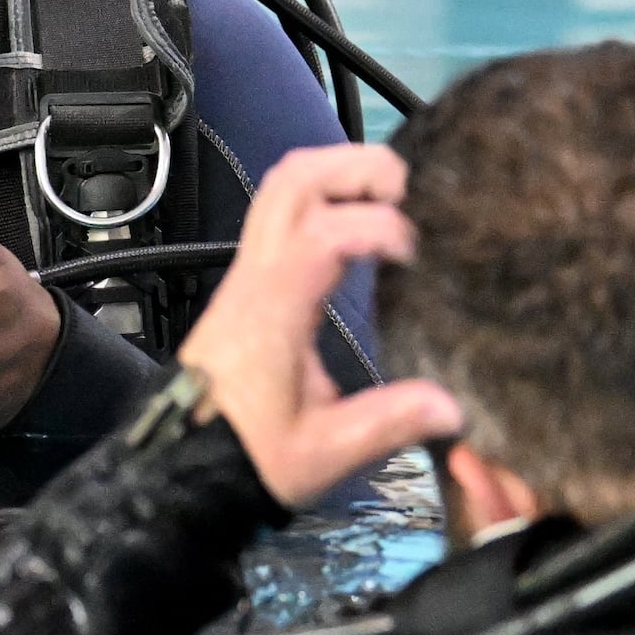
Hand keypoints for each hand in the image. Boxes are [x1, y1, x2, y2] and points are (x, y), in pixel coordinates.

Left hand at [176, 143, 461, 505]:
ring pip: (280, 188)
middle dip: (354, 168)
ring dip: (336, 174)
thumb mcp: (322, 454)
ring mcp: (246, 274)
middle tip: (407, 190)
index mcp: (272, 312)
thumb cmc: (245, 458)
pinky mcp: (249, 283)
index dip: (375, 225)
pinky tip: (362, 224)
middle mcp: (255, 279)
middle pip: (292, 182)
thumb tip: (452, 407)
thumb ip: (386, 424)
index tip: (415, 252)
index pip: (321, 235)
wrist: (182, 466)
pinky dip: (324, 199)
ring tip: (390, 197)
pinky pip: (280, 214)